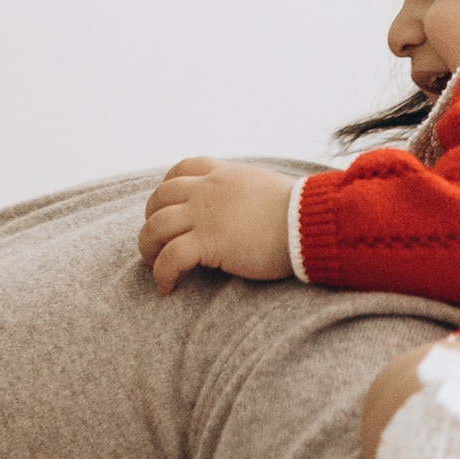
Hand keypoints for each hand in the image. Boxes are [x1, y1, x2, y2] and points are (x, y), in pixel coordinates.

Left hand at [138, 158, 295, 292]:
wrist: (310, 222)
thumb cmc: (300, 211)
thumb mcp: (266, 186)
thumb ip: (246, 191)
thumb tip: (247, 206)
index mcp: (223, 175)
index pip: (181, 171)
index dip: (167, 190)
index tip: (167, 207)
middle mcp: (208, 190)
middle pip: (159, 199)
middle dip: (151, 220)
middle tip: (157, 242)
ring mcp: (205, 216)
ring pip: (155, 228)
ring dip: (148, 249)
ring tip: (156, 266)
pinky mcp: (209, 243)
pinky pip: (170, 258)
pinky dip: (162, 274)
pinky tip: (168, 287)